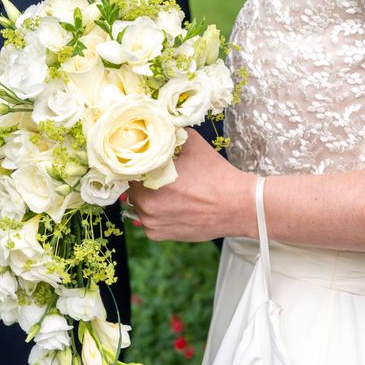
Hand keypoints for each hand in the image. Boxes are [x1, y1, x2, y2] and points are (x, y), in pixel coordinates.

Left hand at [127, 129, 256, 241]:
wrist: (237, 205)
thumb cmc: (215, 174)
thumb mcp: (191, 142)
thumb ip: (169, 136)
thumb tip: (156, 128)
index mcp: (147, 179)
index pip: (127, 168)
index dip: (135, 163)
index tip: (144, 161)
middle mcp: (144, 204)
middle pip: (131, 188)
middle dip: (141, 181)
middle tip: (158, 175)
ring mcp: (151, 222)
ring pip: (138, 206)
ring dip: (148, 198)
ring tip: (169, 191)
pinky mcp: (159, 235)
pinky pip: (148, 221)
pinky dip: (156, 214)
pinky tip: (173, 205)